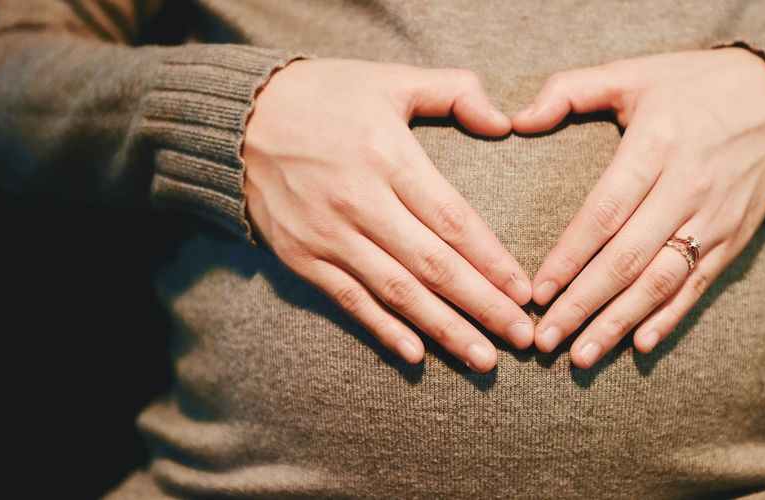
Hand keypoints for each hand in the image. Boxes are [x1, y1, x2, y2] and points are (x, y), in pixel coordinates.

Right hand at [243, 58, 533, 372]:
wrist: (239, 118)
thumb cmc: (326, 95)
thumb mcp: (391, 79)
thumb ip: (454, 91)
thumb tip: (504, 122)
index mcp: (387, 155)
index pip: (452, 220)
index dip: (492, 261)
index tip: (525, 292)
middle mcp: (358, 201)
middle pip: (433, 266)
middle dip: (483, 306)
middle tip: (522, 338)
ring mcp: (327, 235)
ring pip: (397, 292)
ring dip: (444, 329)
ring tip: (484, 358)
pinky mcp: (302, 257)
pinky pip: (350, 301)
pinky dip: (383, 330)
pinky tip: (417, 355)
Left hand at [510, 47, 764, 367]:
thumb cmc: (694, 85)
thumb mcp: (633, 72)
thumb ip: (570, 90)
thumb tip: (516, 120)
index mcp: (656, 145)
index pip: (604, 213)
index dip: (568, 257)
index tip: (536, 292)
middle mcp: (687, 187)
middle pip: (627, 259)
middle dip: (582, 304)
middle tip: (545, 340)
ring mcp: (714, 218)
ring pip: (661, 282)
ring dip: (619, 323)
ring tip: (582, 356)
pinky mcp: (735, 237)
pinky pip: (699, 285)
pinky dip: (670, 318)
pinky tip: (640, 345)